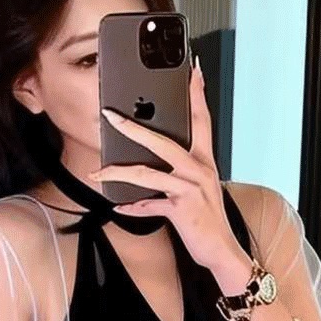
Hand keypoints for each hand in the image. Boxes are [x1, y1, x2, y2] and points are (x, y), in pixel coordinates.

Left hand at [92, 61, 244, 274]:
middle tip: (109, 115)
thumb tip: (150, 165)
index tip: (193, 69)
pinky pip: (149, 205)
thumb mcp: (198, 189)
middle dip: (132, 127)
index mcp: (204, 160)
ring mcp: (190, 189)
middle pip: (161, 140)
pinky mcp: (181, 209)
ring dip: (117, 172)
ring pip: (147, 173)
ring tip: (98, 172)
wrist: (222, 251)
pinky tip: (118, 206)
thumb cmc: (207, 219)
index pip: (202, 119)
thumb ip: (177, 172)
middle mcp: (199, 169)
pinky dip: (133, 207)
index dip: (197, 93)